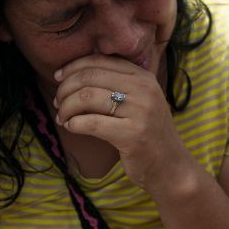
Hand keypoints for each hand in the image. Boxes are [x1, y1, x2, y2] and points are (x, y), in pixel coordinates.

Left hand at [53, 55, 187, 191]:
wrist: (170, 167)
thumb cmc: (147, 132)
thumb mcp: (139, 100)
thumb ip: (116, 83)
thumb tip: (73, 72)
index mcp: (143, 76)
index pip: (99, 61)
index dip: (73, 67)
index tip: (58, 77)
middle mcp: (144, 89)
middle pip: (90, 77)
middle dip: (66, 88)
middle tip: (58, 102)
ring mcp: (140, 111)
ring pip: (87, 98)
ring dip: (66, 108)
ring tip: (62, 117)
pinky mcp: (132, 135)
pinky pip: (92, 123)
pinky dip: (74, 124)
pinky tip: (71, 127)